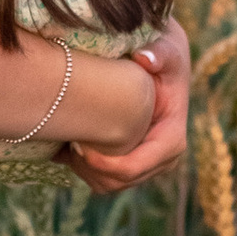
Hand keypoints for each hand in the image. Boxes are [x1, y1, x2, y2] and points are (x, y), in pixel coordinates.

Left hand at [64, 21, 189, 194]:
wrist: (162, 64)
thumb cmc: (163, 56)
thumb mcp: (166, 50)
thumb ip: (159, 53)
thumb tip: (145, 59)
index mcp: (171, 139)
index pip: (134, 167)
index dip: (103, 164)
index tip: (77, 145)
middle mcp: (163, 159)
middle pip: (119, 182)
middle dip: (89, 169)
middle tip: (65, 143)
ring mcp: (146, 165)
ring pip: (108, 185)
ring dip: (83, 171)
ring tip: (65, 143)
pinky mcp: (131, 163)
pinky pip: (103, 180)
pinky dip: (83, 169)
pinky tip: (67, 146)